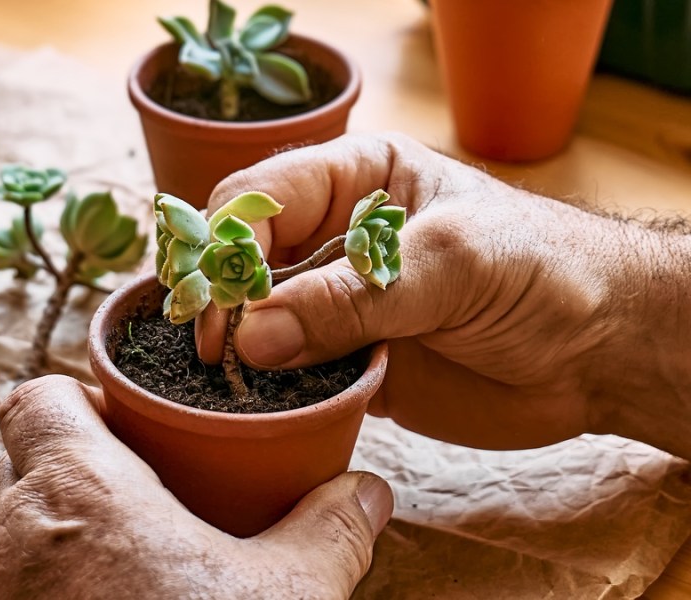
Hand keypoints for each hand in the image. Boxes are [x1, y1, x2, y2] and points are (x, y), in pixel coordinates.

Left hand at [0, 375, 392, 598]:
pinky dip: (29, 568)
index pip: (38, 399)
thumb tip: (368, 492)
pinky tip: (92, 591)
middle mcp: (13, 535)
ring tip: (113, 534)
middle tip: (136, 475)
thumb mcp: (290, 595)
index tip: (127, 419)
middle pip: (22, 454)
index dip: (80, 397)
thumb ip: (331, 530)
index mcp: (81, 490)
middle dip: (72, 454)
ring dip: (43, 513)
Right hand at [198, 132, 690, 456]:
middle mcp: (336, 236)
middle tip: (218, 350)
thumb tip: (256, 333)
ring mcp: (340, 301)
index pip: (260, 197)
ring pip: (261, 318)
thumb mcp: (452, 263)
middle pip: (247, 258)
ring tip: (228, 380)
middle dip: (225, 299)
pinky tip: (265, 402)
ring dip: (243, 347)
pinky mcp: (352, 357)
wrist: (597, 349)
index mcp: (356, 180)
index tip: (224, 304)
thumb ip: (355, 295)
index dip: (228, 244)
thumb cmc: (541, 270)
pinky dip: (275, 386)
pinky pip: (293, 369)